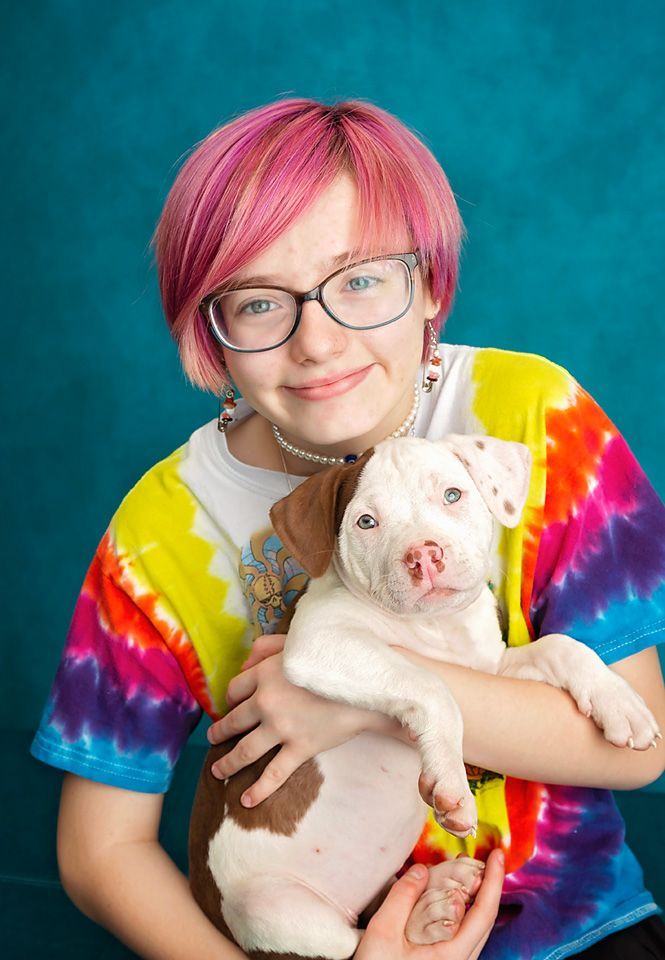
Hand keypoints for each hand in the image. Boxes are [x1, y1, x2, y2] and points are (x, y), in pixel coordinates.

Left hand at [207, 634, 388, 806]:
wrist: (362, 678)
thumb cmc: (331, 654)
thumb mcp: (295, 640)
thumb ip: (266, 648)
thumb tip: (244, 666)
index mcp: (264, 673)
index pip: (235, 690)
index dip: (231, 699)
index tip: (231, 706)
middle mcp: (266, 701)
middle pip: (234, 720)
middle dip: (220, 731)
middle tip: (213, 738)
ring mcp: (281, 727)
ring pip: (244, 750)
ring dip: (228, 762)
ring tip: (217, 770)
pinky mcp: (300, 747)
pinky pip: (274, 774)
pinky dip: (258, 790)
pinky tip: (246, 801)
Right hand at [355, 850, 504, 959]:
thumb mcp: (383, 932)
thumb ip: (402, 898)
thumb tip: (421, 870)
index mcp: (453, 954)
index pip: (484, 913)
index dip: (494, 881)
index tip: (497, 855)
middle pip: (484, 919)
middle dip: (487, 885)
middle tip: (482, 858)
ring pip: (474, 927)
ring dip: (474, 897)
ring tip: (466, 872)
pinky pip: (462, 933)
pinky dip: (461, 910)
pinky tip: (449, 897)